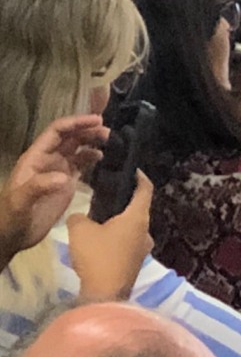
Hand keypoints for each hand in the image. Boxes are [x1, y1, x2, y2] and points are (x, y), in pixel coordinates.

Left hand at [3, 114, 107, 257]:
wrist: (13, 235)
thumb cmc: (12, 216)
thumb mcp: (21, 201)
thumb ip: (39, 186)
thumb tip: (64, 177)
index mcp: (36, 158)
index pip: (56, 132)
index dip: (75, 123)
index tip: (97, 121)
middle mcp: (48, 160)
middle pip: (69, 138)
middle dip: (88, 131)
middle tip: (111, 133)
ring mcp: (57, 171)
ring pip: (77, 150)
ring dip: (93, 143)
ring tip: (113, 143)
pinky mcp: (66, 185)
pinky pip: (81, 166)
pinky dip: (93, 159)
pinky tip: (105, 159)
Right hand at [65, 174, 154, 302]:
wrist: (105, 293)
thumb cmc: (97, 256)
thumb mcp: (79, 228)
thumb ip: (79, 216)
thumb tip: (82, 218)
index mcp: (138, 218)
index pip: (146, 190)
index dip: (140, 177)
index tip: (132, 169)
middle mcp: (146, 232)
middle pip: (137, 209)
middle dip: (122, 200)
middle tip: (104, 192)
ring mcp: (142, 249)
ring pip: (130, 226)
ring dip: (116, 219)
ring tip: (96, 213)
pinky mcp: (135, 262)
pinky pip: (126, 241)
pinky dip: (115, 235)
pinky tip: (98, 235)